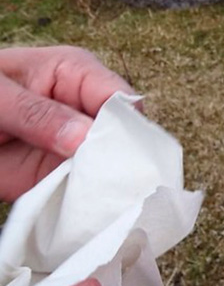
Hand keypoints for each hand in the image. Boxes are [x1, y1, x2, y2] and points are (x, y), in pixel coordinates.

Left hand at [0, 46, 134, 201]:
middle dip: (121, 158)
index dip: (126, 124)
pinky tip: (89, 210)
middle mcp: (84, 109)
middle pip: (123, 134)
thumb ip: (36, 112)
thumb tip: (85, 136)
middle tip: (115, 182)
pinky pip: (84, 189)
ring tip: (104, 199)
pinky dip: (87, 201)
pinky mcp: (58, 174)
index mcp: (77, 75)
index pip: (119, 98)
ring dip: (107, 183)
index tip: (117, 153)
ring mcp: (74, 145)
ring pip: (109, 165)